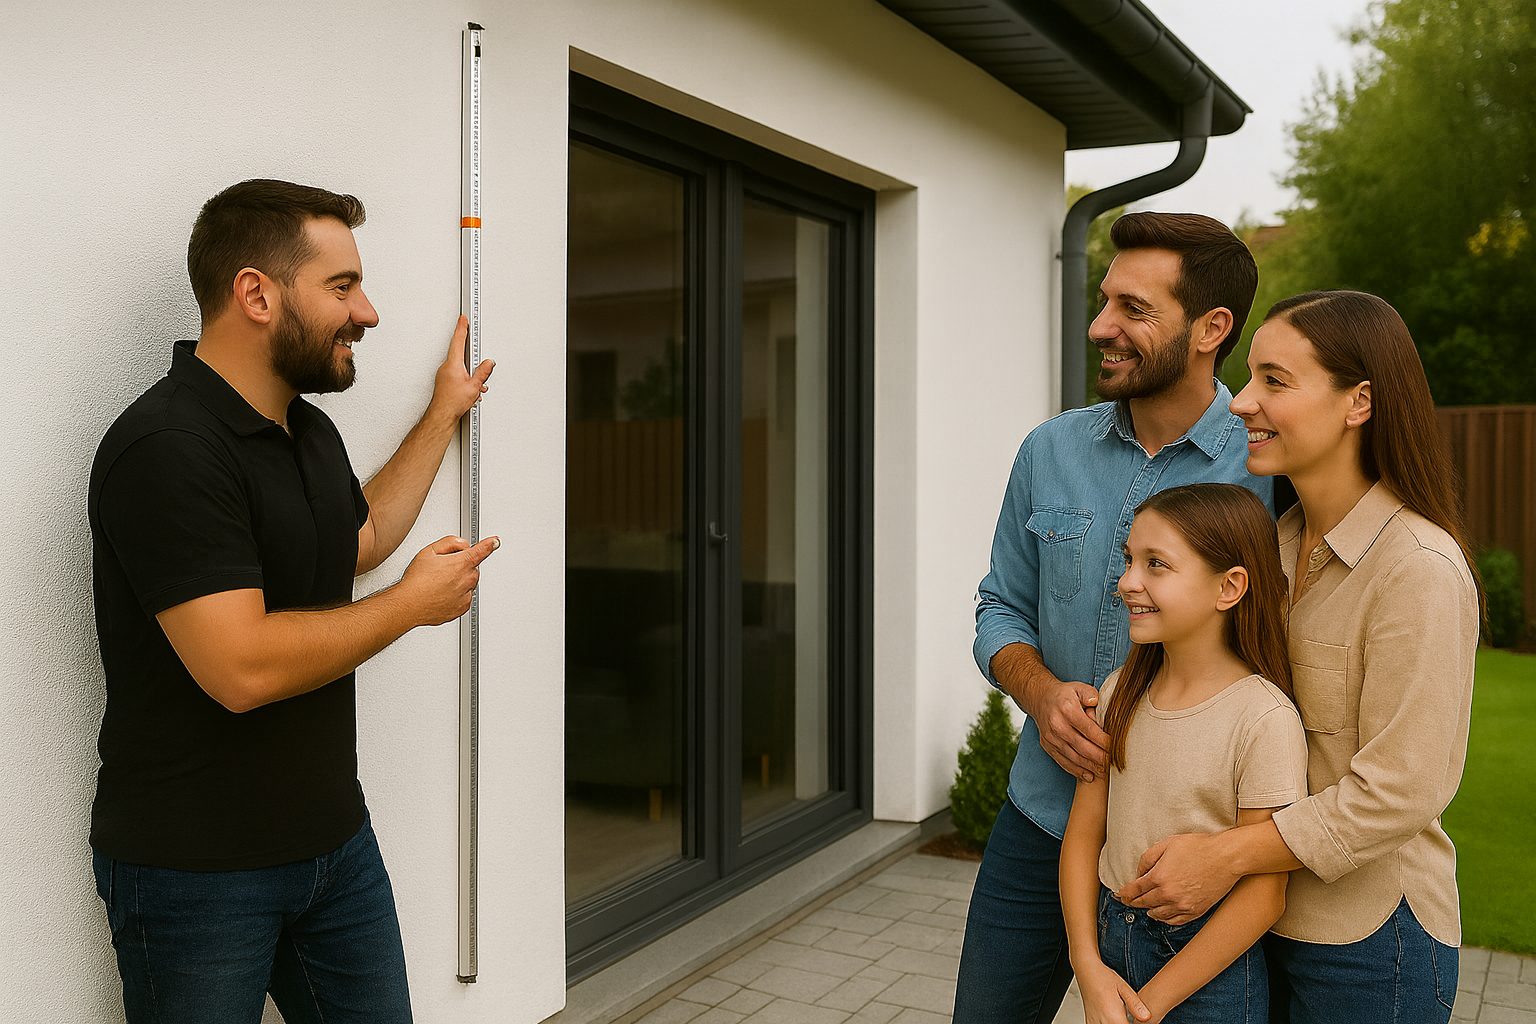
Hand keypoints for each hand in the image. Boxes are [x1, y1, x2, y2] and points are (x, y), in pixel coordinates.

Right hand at [398, 534, 499, 625]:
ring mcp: (465, 595)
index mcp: (461, 563)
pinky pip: (464, 597)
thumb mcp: (429, 551)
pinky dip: (456, 595)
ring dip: (458, 581)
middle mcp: (467, 580)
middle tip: (441, 570)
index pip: (481, 551)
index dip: (490, 544)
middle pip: (472, 568)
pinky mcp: (462, 608)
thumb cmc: (416, 581)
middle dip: (460, 566)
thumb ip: (450, 542)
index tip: (495, 542)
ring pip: (468, 583)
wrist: (408, 605)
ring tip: (437, 584)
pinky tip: (440, 593)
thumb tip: (462, 545)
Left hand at [427, 315, 494, 423]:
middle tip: (470, 338)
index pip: (458, 341)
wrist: (442, 415)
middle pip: (460, 352)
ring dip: (470, 371)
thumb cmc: (453, 402)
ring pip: (460, 365)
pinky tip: (471, 388)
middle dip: (470, 351)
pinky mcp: (444, 381)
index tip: (463, 318)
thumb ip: (482, 373)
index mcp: (453, 364)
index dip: (461, 328)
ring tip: (477, 382)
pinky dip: (466, 378)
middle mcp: (446, 367)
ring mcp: (444, 374)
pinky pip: (457, 374)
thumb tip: (488, 363)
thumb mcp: (474, 386)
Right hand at [1031, 678, 1108, 781]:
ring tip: (1105, 772)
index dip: (1105, 741)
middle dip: (1100, 758)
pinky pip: (1063, 762)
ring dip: (1091, 767)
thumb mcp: (1078, 687)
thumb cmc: (1064, 695)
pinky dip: (1077, 771)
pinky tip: (1089, 775)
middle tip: (1115, 764)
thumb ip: (1090, 693)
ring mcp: (1051, 738)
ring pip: (1074, 757)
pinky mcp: (1048, 746)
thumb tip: (1096, 702)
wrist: (1040, 699)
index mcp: (1067, 709)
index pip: (1089, 729)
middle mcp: (1057, 725)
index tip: (1117, 748)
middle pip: (1083, 747)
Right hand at [1076, 961, 1150, 1023]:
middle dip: (1126, 1023)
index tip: (1138, 1019)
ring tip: (1120, 1015)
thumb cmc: (1104, 978)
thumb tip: (1147, 1017)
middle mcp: (1103, 1023)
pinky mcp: (1090, 1023)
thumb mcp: (1124, 988)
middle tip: (1128, 1015)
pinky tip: (1111, 1017)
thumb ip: (1135, 1005)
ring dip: (1117, 1023)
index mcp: (1114, 1018)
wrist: (1086, 972)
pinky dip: (1107, 1023)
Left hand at [1117, 832, 1238, 923]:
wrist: (1226, 858)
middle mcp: (1169, 895)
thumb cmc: (1198, 847)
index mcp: (1159, 877)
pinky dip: (1165, 919)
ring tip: (1145, 907)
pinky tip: (1162, 915)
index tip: (1119, 895)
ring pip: (1158, 915)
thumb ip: (1148, 858)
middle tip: (1127, 901)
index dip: (1124, 893)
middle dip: (1133, 902)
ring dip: (1148, 911)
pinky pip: (1175, 921)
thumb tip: (1139, 872)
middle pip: (1144, 903)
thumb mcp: (1167, 844)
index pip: (1135, 890)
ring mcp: (1183, 905)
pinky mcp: (1196, 911)